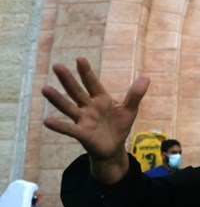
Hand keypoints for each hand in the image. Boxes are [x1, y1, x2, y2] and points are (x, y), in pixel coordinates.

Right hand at [42, 57, 149, 183]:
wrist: (114, 147)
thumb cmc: (119, 126)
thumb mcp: (130, 110)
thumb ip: (135, 95)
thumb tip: (146, 78)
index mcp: (100, 98)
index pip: (92, 83)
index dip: (86, 72)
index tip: (80, 59)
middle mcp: (88, 107)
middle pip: (76, 91)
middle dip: (68, 80)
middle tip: (57, 66)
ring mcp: (83, 120)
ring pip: (69, 107)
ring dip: (57, 99)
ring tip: (45, 89)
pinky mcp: (82, 134)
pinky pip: (69, 129)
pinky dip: (59, 126)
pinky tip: (47, 121)